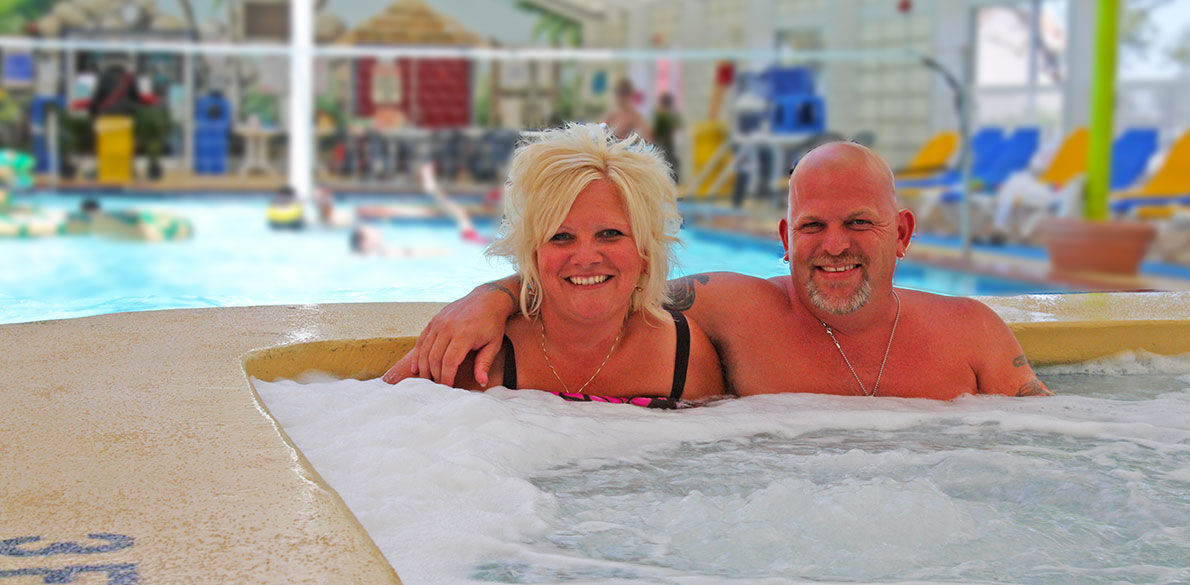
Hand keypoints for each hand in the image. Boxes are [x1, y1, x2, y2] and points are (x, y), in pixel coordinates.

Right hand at [397, 282, 516, 386]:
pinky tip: (415, 367)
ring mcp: (439, 323)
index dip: (447, 378)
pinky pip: (422, 340)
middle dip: (435, 375)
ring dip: (424, 367)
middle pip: (434, 358)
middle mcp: (448, 328)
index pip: (450, 362)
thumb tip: (481, 382)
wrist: (487, 298)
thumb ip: (485, 363)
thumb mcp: (494, 344)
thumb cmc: (492, 323)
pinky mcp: (434, 320)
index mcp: (464, 334)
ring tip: (427, 381)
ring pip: (425, 350)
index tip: (448, 389)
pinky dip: (417, 355)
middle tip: (438, 388)